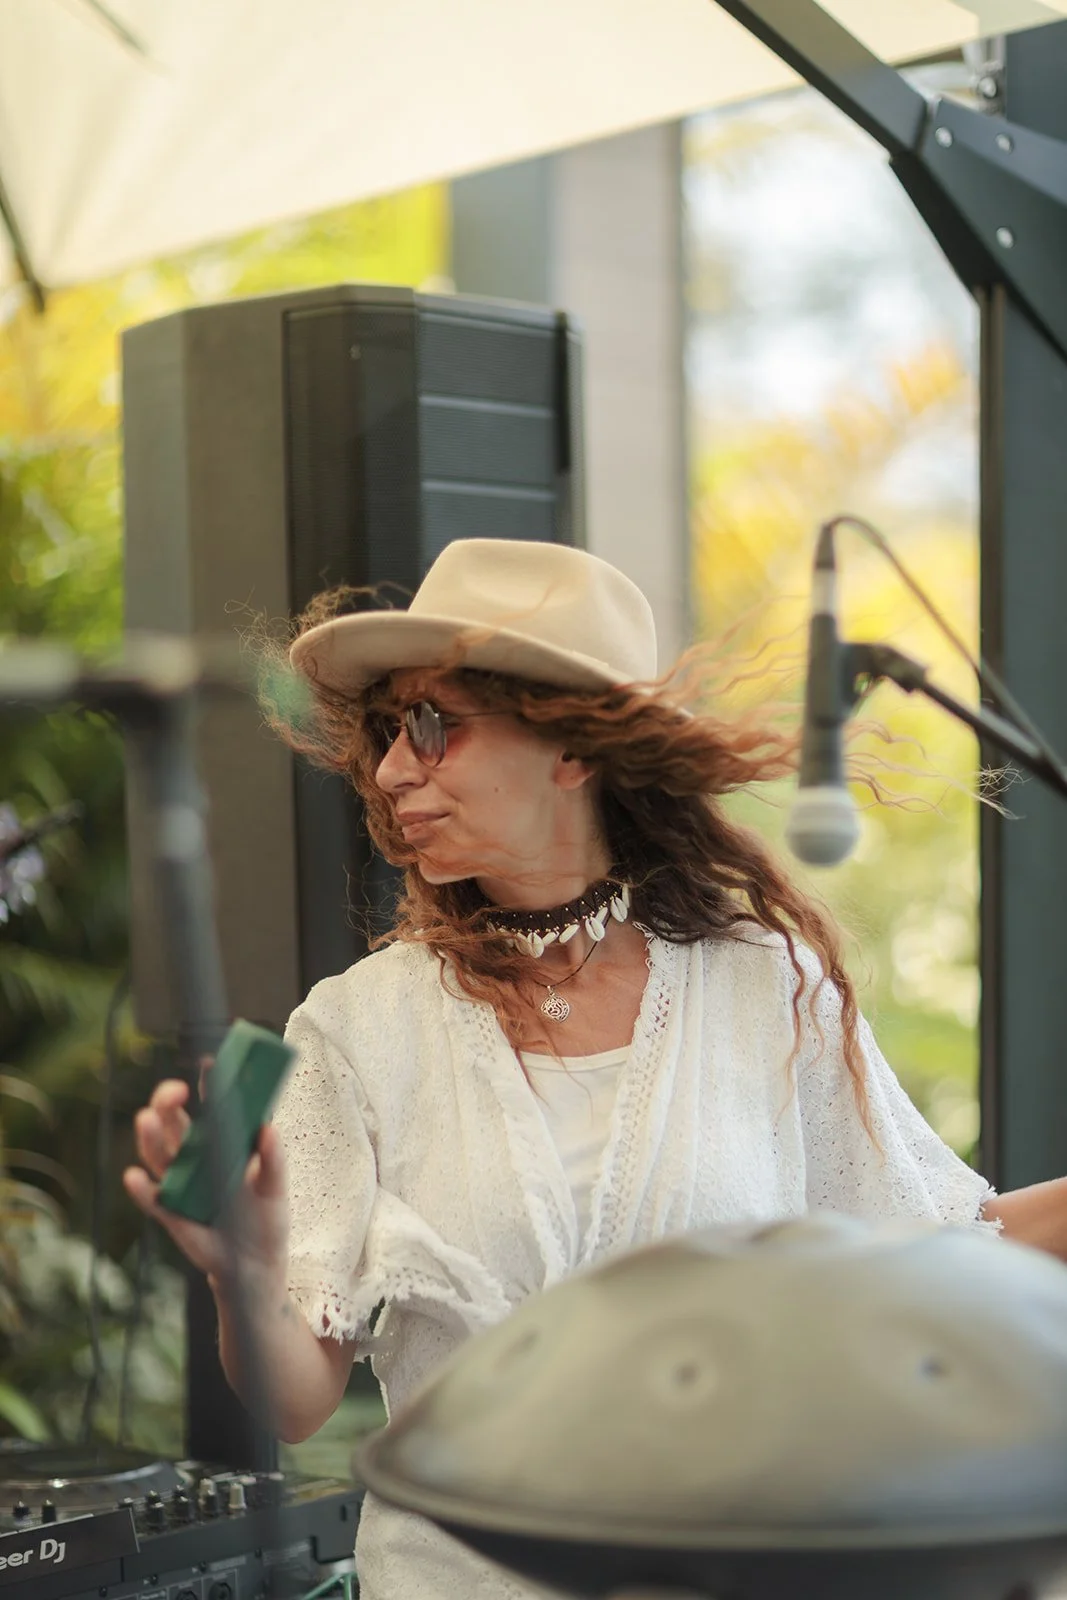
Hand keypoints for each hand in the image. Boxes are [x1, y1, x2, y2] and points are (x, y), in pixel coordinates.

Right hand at [123, 1074, 289, 1289]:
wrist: (255, 1263)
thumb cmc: (266, 1216)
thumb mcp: (276, 1186)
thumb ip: (273, 1159)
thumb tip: (269, 1128)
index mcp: (222, 1140)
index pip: (211, 1103)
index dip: (208, 1082)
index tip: (209, 1063)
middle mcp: (195, 1154)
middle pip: (172, 1120)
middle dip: (166, 1102)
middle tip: (174, 1092)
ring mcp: (180, 1182)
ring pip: (156, 1153)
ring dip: (148, 1137)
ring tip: (146, 1120)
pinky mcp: (170, 1212)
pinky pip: (151, 1198)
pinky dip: (141, 1188)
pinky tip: (137, 1178)